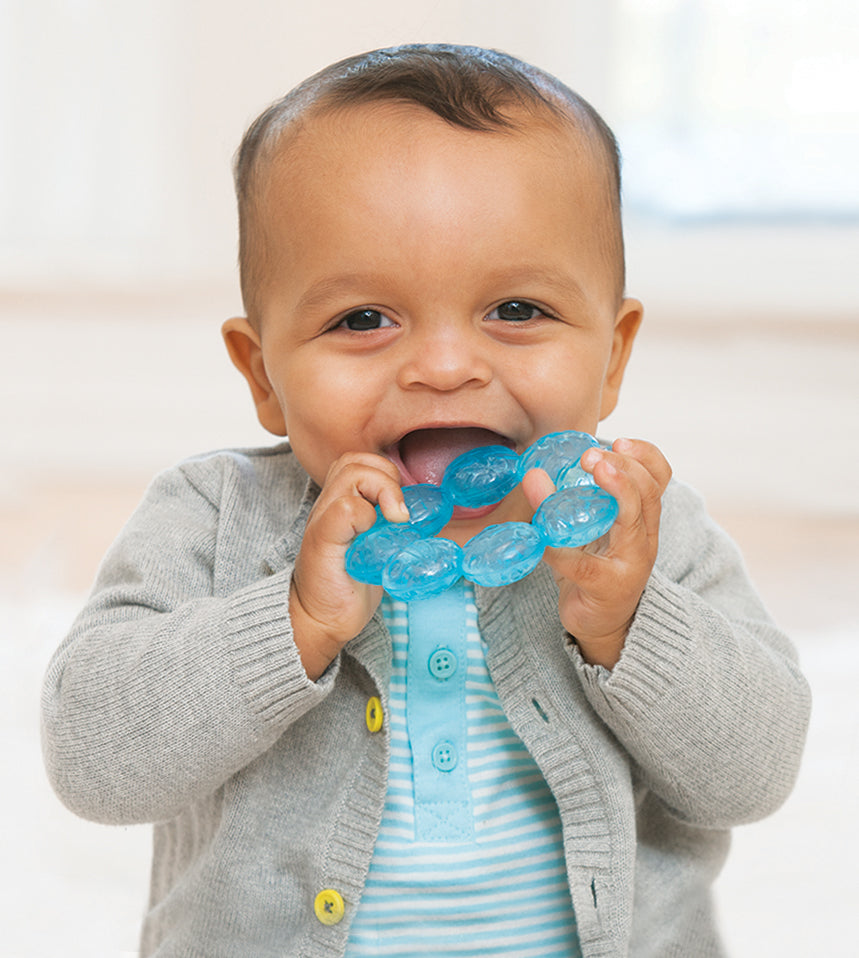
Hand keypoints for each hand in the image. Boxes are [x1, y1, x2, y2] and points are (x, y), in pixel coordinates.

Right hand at [289, 453, 407, 680]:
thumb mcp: (373, 546)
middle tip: (398, 513)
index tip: (400, 509)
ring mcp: (323, 519)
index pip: (359, 462)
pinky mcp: (323, 539)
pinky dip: (366, 514)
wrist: (320, 619)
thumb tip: (424, 516)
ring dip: (381, 490)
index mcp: (340, 503)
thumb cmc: (348, 584)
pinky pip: (345, 506)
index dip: (385, 473)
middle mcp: (328, 505)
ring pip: (351, 472)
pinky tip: (372, 535)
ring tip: (392, 519)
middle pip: (354, 459)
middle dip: (386, 476)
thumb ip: (388, 525)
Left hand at [522, 438, 671, 668]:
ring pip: (634, 519)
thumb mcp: (589, 532)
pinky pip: (585, 562)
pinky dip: (562, 546)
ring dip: (617, 489)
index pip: (660, 479)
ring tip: (594, 470)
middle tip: (591, 454)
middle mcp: (644, 538)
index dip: (646, 455)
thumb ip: (569, 503)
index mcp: (642, 519)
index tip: (620, 440)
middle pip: (649, 493)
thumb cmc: (593, 570)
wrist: (600, 625)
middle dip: (624, 466)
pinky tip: (544, 536)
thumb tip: (534, 472)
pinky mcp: (607, 586)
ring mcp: (630, 563)